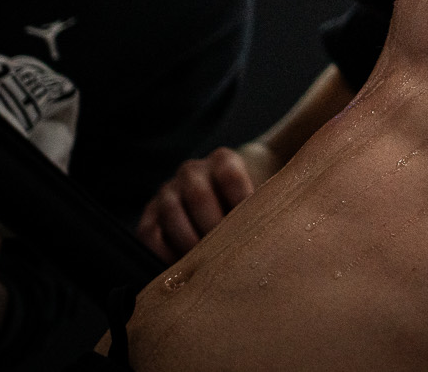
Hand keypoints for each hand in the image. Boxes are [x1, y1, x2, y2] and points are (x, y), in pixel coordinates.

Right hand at [137, 145, 268, 260]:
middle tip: (228, 254)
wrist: (230, 195)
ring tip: (207, 265)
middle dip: (214, 229)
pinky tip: (181, 267)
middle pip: (199, 196)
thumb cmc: (252, 200)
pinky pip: (149, 233)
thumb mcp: (263, 194)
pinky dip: (163, 252)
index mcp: (223, 159)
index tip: (253, 228)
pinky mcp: (150, 214)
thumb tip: (278, 233)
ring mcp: (168, 190)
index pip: (230, 176)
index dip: (241, 203)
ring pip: (172, 213)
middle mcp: (192, 171)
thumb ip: (267, 207)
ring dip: (189, 242)